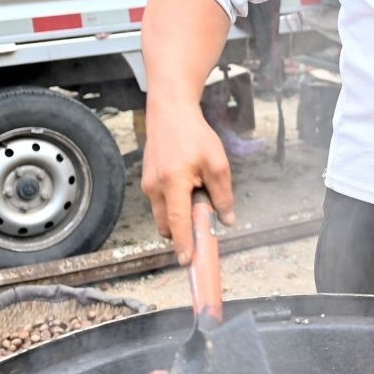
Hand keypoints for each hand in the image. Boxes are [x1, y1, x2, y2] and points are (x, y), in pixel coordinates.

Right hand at [140, 100, 235, 263]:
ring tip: (196, 193)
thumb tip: (226, 219)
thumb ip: (222, 194)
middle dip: (183, 231)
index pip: (178, 222)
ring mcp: (148, 185)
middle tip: (203, 219)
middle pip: (167, 225)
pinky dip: (174, 205)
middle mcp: (155, 187)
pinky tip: (187, 186)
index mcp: (173, 182)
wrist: (170, 113)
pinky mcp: (147, 182)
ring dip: (179, 216)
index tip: (186, 260)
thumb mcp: (217, 163)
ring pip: (162, 216)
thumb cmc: (194, 135)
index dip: (183, 243)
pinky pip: (160, 204)